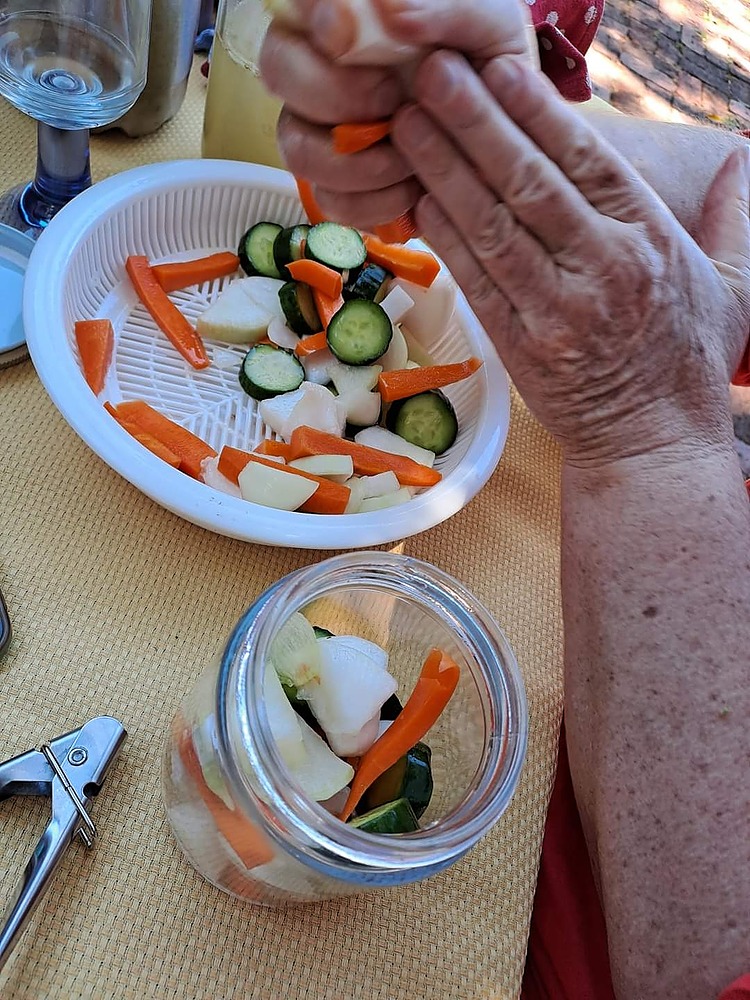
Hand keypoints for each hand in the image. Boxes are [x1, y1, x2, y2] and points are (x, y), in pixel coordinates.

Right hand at [259, 0, 538, 230]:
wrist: (508, 136)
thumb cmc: (487, 63)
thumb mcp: (487, 24)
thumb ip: (445, 8)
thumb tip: (391, 13)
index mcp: (344, 15)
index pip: (297, 2)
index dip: (311, 17)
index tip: (344, 34)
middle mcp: (318, 67)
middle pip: (280, 70)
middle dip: (336, 94)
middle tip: (392, 101)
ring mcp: (320, 130)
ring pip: (297, 146)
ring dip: (356, 160)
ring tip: (411, 158)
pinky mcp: (337, 187)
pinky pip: (330, 201)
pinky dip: (373, 201)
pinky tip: (410, 188)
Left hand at [387, 55, 749, 465]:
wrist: (651, 444)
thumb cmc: (684, 362)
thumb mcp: (733, 285)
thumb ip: (732, 218)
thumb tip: (743, 158)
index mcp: (650, 240)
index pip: (589, 161)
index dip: (538, 111)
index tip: (499, 69)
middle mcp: (602, 268)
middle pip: (529, 182)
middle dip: (476, 122)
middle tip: (432, 74)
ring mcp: (556, 310)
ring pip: (493, 227)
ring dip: (444, 170)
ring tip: (406, 124)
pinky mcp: (520, 346)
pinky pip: (476, 280)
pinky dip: (445, 237)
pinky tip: (417, 197)